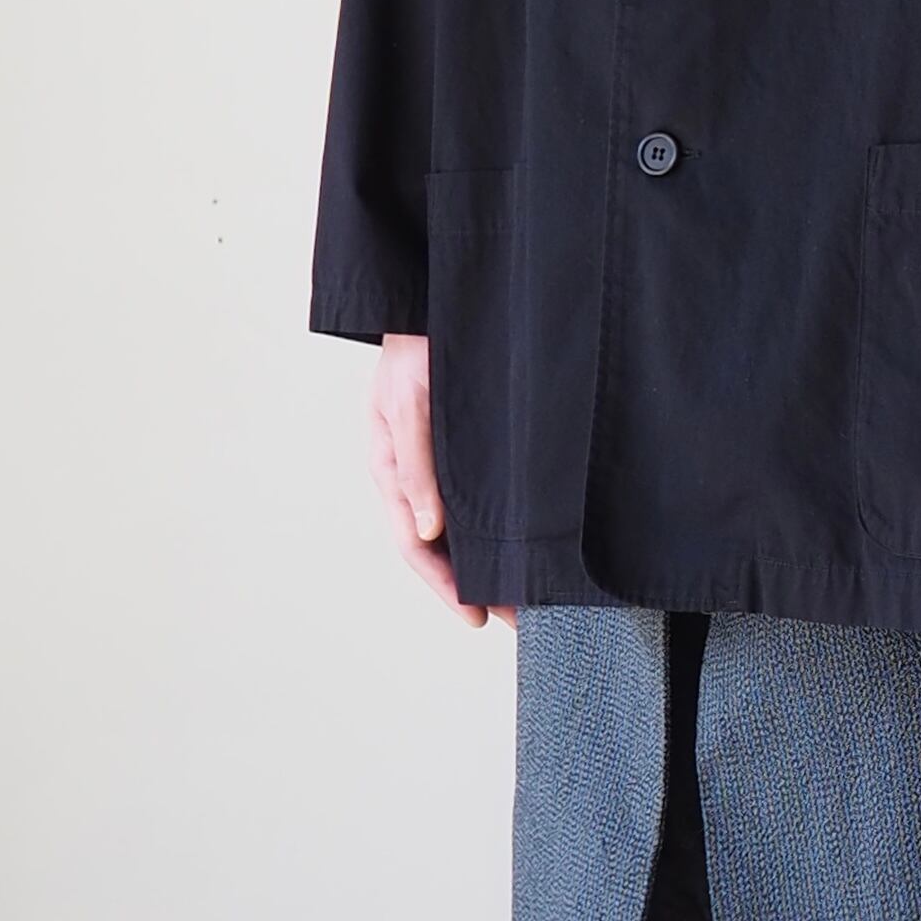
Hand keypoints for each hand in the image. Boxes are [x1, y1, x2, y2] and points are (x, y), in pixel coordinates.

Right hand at [369, 333, 512, 630]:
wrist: (436, 301)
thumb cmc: (417, 345)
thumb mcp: (410, 402)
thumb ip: (416, 465)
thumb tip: (425, 532)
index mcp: (390, 469)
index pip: (414, 546)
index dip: (445, 586)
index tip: (476, 618)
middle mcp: (413, 475)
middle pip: (441, 547)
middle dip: (476, 586)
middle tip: (520, 619)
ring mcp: (438, 463)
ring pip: (462, 529)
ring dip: (491, 561)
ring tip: (530, 593)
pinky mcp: (463, 449)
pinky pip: (478, 500)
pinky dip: (499, 528)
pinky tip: (526, 542)